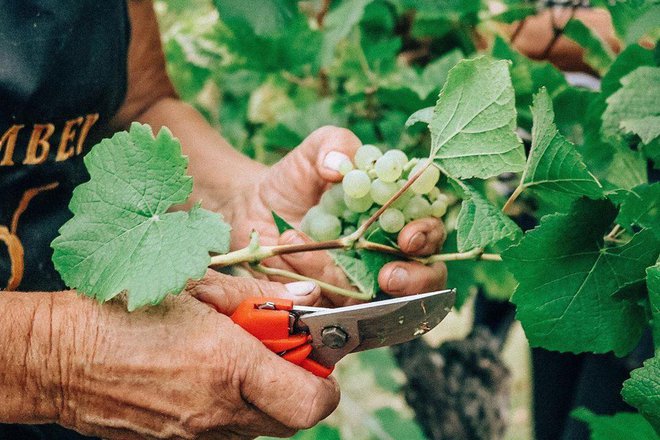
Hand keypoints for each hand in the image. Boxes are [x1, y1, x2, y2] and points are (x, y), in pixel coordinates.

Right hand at [50, 272, 337, 438]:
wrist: (60, 357)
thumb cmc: (125, 312)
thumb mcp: (197, 288)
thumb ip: (258, 297)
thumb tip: (305, 302)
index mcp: (229, 367)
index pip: (312, 401)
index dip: (325, 380)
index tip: (317, 351)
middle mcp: (219, 412)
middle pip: (294, 418)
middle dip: (300, 384)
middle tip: (279, 350)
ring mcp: (197, 436)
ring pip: (261, 426)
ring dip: (266, 395)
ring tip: (236, 359)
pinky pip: (227, 431)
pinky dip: (233, 406)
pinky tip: (207, 375)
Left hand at [224, 126, 446, 305]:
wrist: (252, 208)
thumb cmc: (294, 180)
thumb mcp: (312, 154)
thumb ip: (332, 146)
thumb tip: (339, 167)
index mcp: (397, 219)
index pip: (431, 234)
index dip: (429, 237)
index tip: (409, 237)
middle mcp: (386, 256)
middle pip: (425, 281)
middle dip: (415, 282)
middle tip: (389, 277)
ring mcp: (360, 285)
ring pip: (380, 304)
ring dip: (350, 287)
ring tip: (314, 256)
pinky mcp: (329, 304)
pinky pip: (333, 310)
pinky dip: (313, 288)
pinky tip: (291, 254)